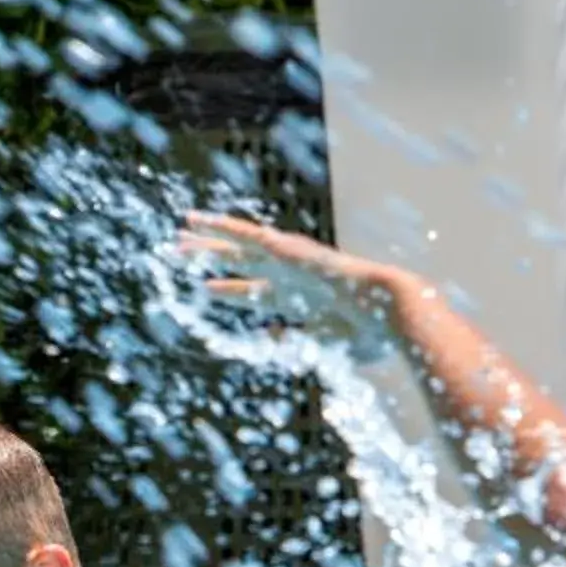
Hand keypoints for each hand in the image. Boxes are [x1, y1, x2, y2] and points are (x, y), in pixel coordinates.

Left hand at [178, 212, 406, 339]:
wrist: (385, 307)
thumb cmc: (368, 332)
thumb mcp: (327, 346)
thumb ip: (300, 343)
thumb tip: (272, 336)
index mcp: (298, 298)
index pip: (254, 292)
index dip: (229, 290)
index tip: (206, 288)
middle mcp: (289, 274)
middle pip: (241, 264)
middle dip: (212, 259)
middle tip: (184, 254)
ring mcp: (287, 259)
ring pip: (237, 246)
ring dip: (208, 240)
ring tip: (181, 233)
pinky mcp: (286, 248)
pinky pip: (245, 234)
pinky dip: (221, 226)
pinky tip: (197, 220)